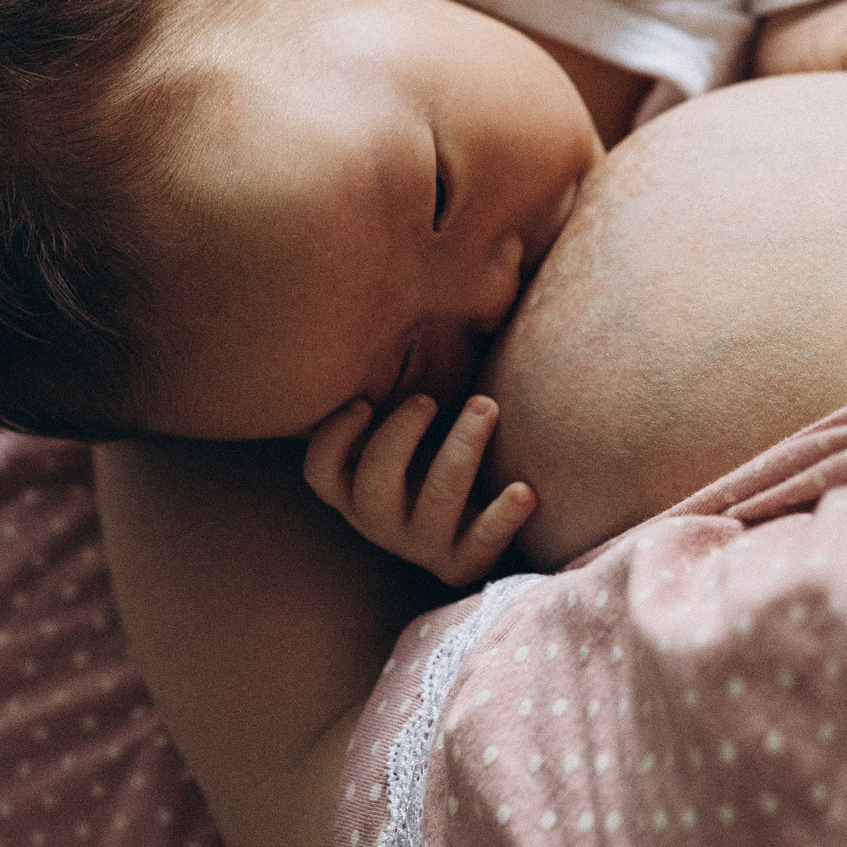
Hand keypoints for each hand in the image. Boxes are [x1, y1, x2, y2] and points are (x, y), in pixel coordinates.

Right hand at [302, 393, 537, 585]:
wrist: (489, 512)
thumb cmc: (442, 445)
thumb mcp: (414, 420)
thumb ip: (398, 377)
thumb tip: (403, 283)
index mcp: (358, 487)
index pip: (321, 475)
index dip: (333, 441)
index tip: (363, 402)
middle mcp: (382, 521)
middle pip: (372, 486)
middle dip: (400, 436)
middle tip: (430, 397)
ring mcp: (423, 545)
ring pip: (431, 506)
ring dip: (459, 451)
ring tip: (486, 408)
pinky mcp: (466, 563)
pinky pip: (481, 547)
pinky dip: (501, 517)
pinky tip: (525, 489)